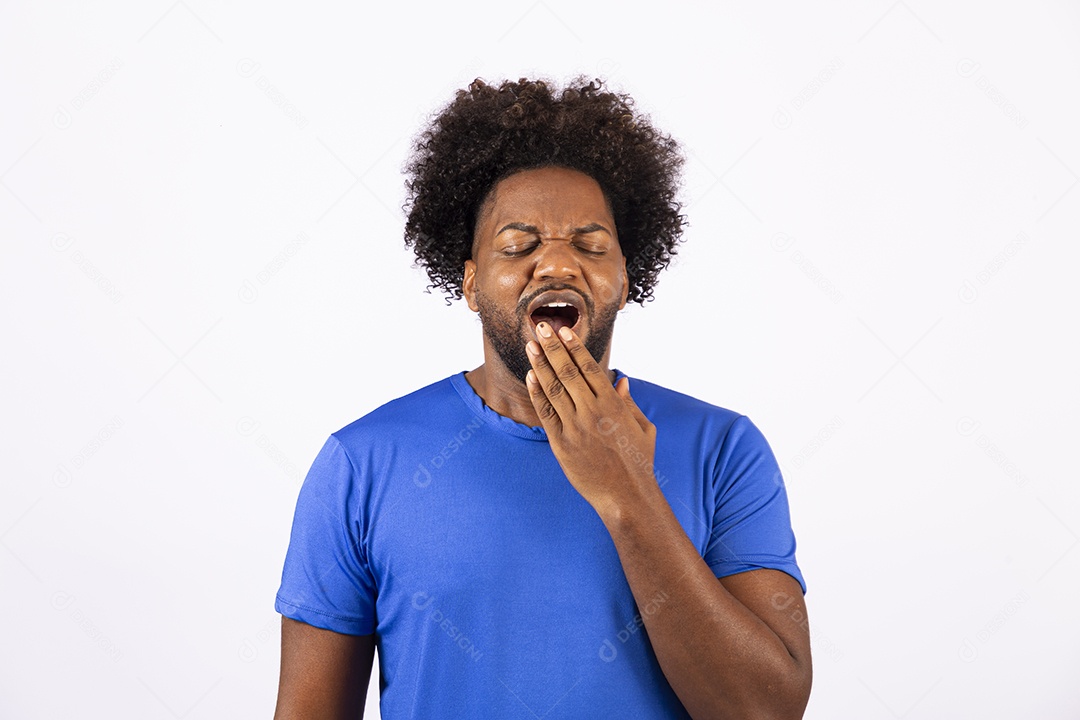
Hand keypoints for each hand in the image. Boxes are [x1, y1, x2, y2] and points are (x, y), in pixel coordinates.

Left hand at [525, 321, 658, 518]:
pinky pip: (546, 413)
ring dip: (540, 364)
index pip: (589, 367)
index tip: (564, 330)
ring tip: (531, 345)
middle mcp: (591, 412)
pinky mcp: (561, 444)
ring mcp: (574, 428)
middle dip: (552, 347)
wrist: (626, 496)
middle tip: (540, 326)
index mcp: (613, 405)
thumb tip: (620, 381)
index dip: (574, 347)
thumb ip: (630, 403)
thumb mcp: (643, 429)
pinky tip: (531, 376)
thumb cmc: (638, 462)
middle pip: (567, 372)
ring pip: (553, 388)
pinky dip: (537, 393)